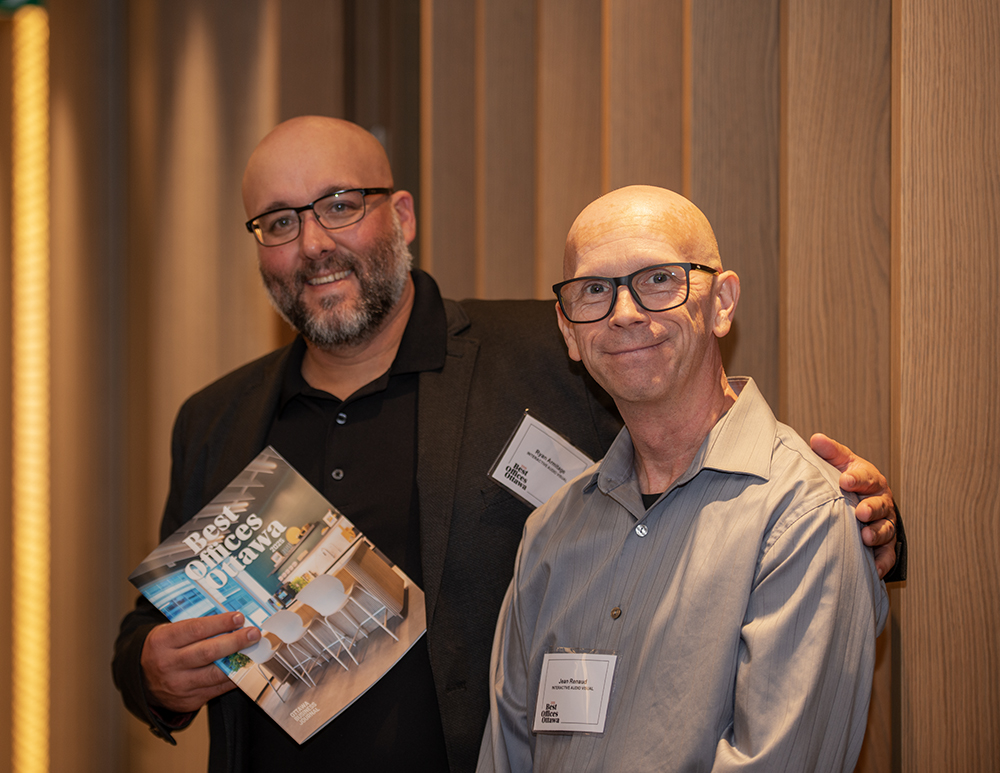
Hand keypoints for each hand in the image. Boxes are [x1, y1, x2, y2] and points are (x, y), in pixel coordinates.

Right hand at [140, 611, 259, 712]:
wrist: (142, 680)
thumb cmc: (163, 649)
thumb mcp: (170, 632)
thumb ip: (196, 628)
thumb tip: (231, 621)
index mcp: (162, 642)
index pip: (196, 630)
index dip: (220, 623)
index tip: (239, 618)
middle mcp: (169, 664)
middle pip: (207, 652)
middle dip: (235, 641)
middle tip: (253, 633)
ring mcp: (179, 685)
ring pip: (214, 674)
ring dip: (239, 661)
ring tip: (254, 650)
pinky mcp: (189, 701)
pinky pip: (216, 689)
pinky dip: (233, 678)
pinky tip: (244, 667)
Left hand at [810, 433, 896, 578]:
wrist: (864, 501)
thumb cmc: (848, 480)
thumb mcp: (840, 463)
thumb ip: (830, 453)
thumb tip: (816, 439)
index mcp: (870, 479)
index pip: (866, 476)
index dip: (856, 478)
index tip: (844, 480)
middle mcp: (881, 500)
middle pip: (879, 504)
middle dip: (871, 508)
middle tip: (860, 512)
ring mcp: (885, 522)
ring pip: (886, 529)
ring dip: (877, 533)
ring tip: (866, 537)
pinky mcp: (885, 544)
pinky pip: (888, 554)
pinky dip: (882, 562)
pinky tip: (875, 569)